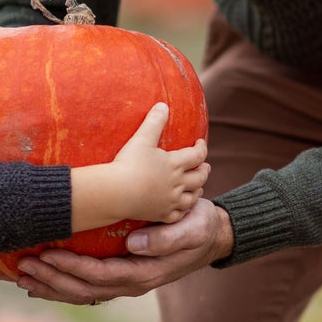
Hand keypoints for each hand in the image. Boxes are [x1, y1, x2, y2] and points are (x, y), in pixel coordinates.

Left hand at [15, 197, 234, 304]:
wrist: (213, 236)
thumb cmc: (201, 225)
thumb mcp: (192, 227)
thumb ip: (167, 239)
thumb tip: (134, 244)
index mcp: (145, 273)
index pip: (100, 275)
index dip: (71, 268)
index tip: (47, 255)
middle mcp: (132, 283)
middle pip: (84, 289)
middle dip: (52, 279)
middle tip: (23, 267)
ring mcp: (126, 282)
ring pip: (82, 293)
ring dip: (51, 286)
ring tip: (23, 277)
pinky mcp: (122, 276)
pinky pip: (88, 287)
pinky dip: (62, 286)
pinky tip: (42, 282)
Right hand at [70, 103, 210, 231]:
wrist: (117, 192)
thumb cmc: (129, 163)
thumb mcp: (142, 138)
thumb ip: (154, 121)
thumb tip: (163, 105)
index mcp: (176, 164)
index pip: (198, 155)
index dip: (202, 148)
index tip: (200, 143)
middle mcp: (178, 184)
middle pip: (200, 177)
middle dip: (204, 170)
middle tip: (204, 166)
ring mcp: (170, 201)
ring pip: (192, 198)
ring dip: (197, 190)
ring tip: (198, 187)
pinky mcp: (161, 215)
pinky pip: (178, 215)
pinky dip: (183, 211)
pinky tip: (182, 208)